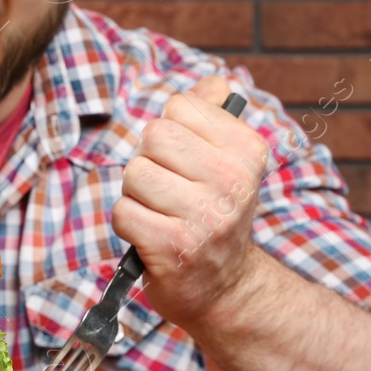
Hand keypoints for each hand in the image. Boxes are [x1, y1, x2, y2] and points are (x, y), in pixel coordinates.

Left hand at [109, 75, 271, 330]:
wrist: (226, 288)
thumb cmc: (214, 215)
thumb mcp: (228, 163)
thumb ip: (215, 116)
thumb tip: (212, 82)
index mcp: (247, 151)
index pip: (179, 107)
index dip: (170, 134)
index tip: (187, 164)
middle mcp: (233, 181)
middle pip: (154, 136)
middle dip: (149, 162)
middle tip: (169, 192)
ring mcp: (205, 216)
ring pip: (134, 174)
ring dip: (137, 196)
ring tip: (162, 215)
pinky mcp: (175, 247)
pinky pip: (123, 212)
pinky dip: (128, 225)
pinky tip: (151, 237)